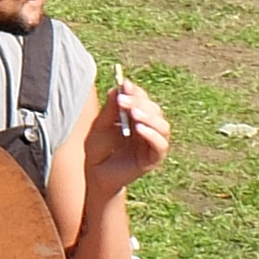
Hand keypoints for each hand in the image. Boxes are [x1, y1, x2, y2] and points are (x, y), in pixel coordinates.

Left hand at [86, 72, 169, 194]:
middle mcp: (148, 128)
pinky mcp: (153, 159)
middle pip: (154, 110)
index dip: (136, 91)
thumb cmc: (98, 149)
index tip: (125, 84)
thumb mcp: (100, 126)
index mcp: (136, 117)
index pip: (143, 99)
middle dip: (139, 102)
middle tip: (123, 99)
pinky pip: (160, 146)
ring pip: (162, 126)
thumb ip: (109, 110)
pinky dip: (152, 136)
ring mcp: (152, 143)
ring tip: (133, 113)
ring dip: (149, 117)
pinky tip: (140, 129)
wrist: (96, 174)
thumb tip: (116, 88)